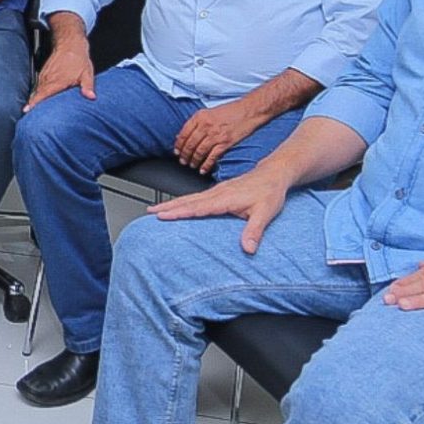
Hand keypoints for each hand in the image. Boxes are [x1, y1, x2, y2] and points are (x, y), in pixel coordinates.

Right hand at [24, 44, 94, 111]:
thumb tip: (91, 97)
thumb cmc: (78, 59)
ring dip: (35, 98)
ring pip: (37, 90)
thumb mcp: (87, 74)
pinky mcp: (43, 72)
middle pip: (37, 95)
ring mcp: (44, 75)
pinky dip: (38, 92)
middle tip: (30, 115)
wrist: (70, 44)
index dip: (34, 103)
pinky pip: (38, 84)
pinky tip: (40, 97)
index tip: (26, 110)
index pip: (42, 95)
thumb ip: (88, 87)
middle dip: (33, 105)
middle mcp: (48, 79)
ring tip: (33, 109)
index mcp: (57, 82)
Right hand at [149, 165, 289, 254]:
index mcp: (225, 198)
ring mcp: (217, 191)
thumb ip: (255, 230)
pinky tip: (178, 206)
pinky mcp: (218, 191)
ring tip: (156, 209)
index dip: (180, 212)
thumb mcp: (266, 213)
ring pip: (189, 198)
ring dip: (172, 203)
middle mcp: (217, 193)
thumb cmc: (270, 192)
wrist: (274, 174)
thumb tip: (248, 249)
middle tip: (150, 212)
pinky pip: (196, 196)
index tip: (163, 216)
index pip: (198, 207)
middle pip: (188, 201)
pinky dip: (183, 201)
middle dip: (168, 207)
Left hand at [174, 100, 258, 174]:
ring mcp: (215, 135)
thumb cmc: (231, 110)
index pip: (183, 134)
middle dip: (185, 155)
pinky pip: (212, 156)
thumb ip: (196, 123)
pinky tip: (203, 169)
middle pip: (190, 144)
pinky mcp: (225, 142)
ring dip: (194, 161)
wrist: (249, 110)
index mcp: (200, 117)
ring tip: (192, 166)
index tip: (177, 152)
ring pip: (199, 152)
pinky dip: (206, 165)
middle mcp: (206, 126)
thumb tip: (182, 135)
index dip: (178, 145)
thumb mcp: (209, 112)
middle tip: (183, 162)